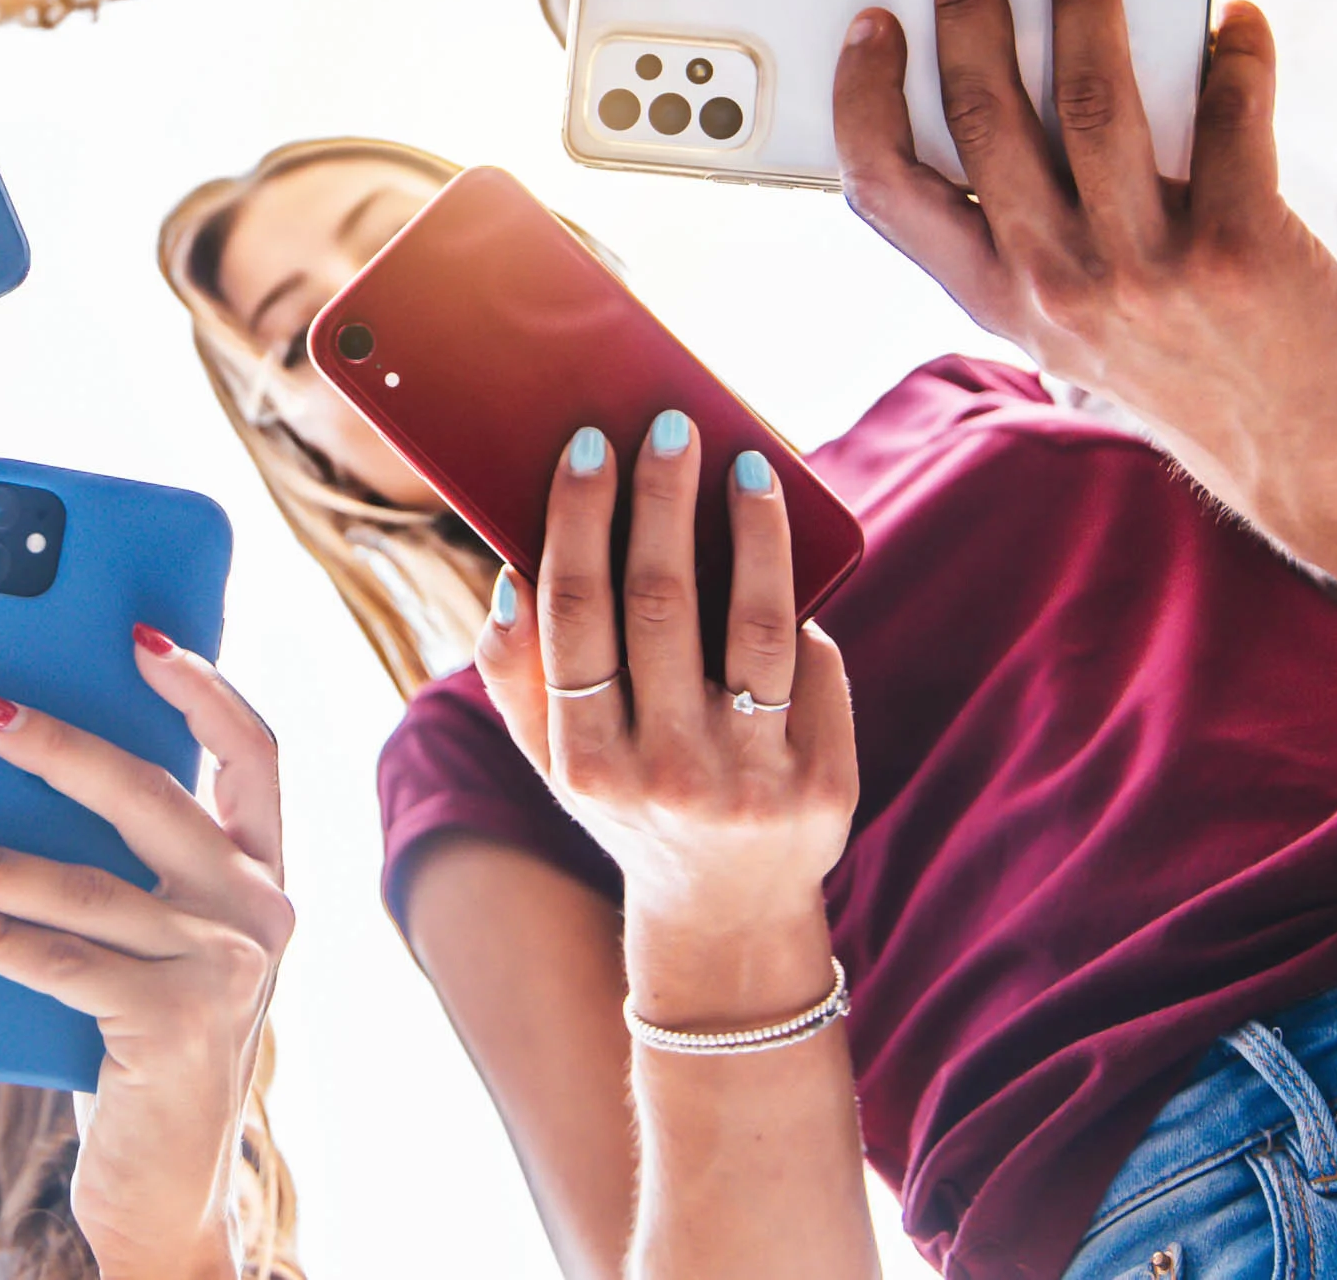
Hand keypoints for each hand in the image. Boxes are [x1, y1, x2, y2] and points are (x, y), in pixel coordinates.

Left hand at [0, 634, 291, 1279]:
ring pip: (90, 886)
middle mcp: (261, 912)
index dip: (200, 685)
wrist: (166, 1190)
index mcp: (265, 870)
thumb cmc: (140, 1033)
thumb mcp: (153, 931)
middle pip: (155, 798)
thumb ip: (125, 853)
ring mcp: (224, 972)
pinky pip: (64, 966)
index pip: (254, 751)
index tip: (137, 632)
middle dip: (61, 745)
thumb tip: (14, 746)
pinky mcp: (173, 1031)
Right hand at [477, 421, 856, 1017]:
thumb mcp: (553, 760)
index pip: (577, 613)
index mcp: (585, 758)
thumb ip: (516, 675)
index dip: (582, 519)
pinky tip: (785, 556)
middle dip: (664, 501)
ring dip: (754, 532)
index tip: (591, 444)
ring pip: (757, 625)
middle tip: (670, 426)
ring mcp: (751, 782)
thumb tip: (511, 579)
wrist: (726, 912)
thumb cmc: (627, 799)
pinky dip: (799, 605)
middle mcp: (666, 772)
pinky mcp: (825, 785)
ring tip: (749, 465)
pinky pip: (813, 669)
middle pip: (663, 604)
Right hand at [833, 0, 1336, 521]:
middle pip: (988, 113)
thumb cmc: (1156, 351)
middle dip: (970, 3)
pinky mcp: (1241, 250)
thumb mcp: (1046, 316)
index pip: (889, 186)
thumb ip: (1002, 225)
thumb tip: (980, 84)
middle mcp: (1055, 282)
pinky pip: (1232, 120)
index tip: (874, 22)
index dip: (867, 96)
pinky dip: (1234, 56)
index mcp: (993, 293)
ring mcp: (1148, 269)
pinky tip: (1233, 22)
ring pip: (1096, 99)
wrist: (1287, 441)